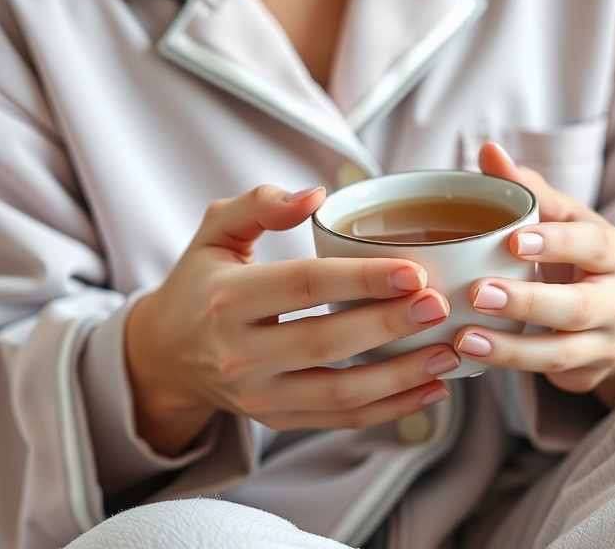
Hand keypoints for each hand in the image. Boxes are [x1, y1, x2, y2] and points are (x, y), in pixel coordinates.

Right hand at [123, 185, 459, 455]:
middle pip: (328, 341)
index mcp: (227, 299)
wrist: (166, 355)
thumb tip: (313, 194)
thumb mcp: (215, 231)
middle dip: (391, 325)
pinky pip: (340, 420)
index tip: (414, 271)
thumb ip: (259, 204)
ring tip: (449, 352)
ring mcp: (258, 395)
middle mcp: (240, 354)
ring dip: (402, 376)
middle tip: (440, 306)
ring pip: (340, 392)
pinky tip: (431, 389)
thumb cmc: (201, 283)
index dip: (362, 279)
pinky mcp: (276, 419)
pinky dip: (391, 410)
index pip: (304, 286)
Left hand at [456, 143, 614, 405]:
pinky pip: (552, 378)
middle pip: (576, 307)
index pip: (590, 244)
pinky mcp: (590, 374)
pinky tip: (473, 361)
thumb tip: (490, 152)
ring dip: (511, 350)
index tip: (513, 241)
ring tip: (465, 339)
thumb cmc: (577, 252)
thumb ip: (528, 188)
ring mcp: (608, 343)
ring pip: (561, 353)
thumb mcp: (562, 217)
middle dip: (527, 303)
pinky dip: (512, 372)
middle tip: (477, 292)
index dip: (555, 243)